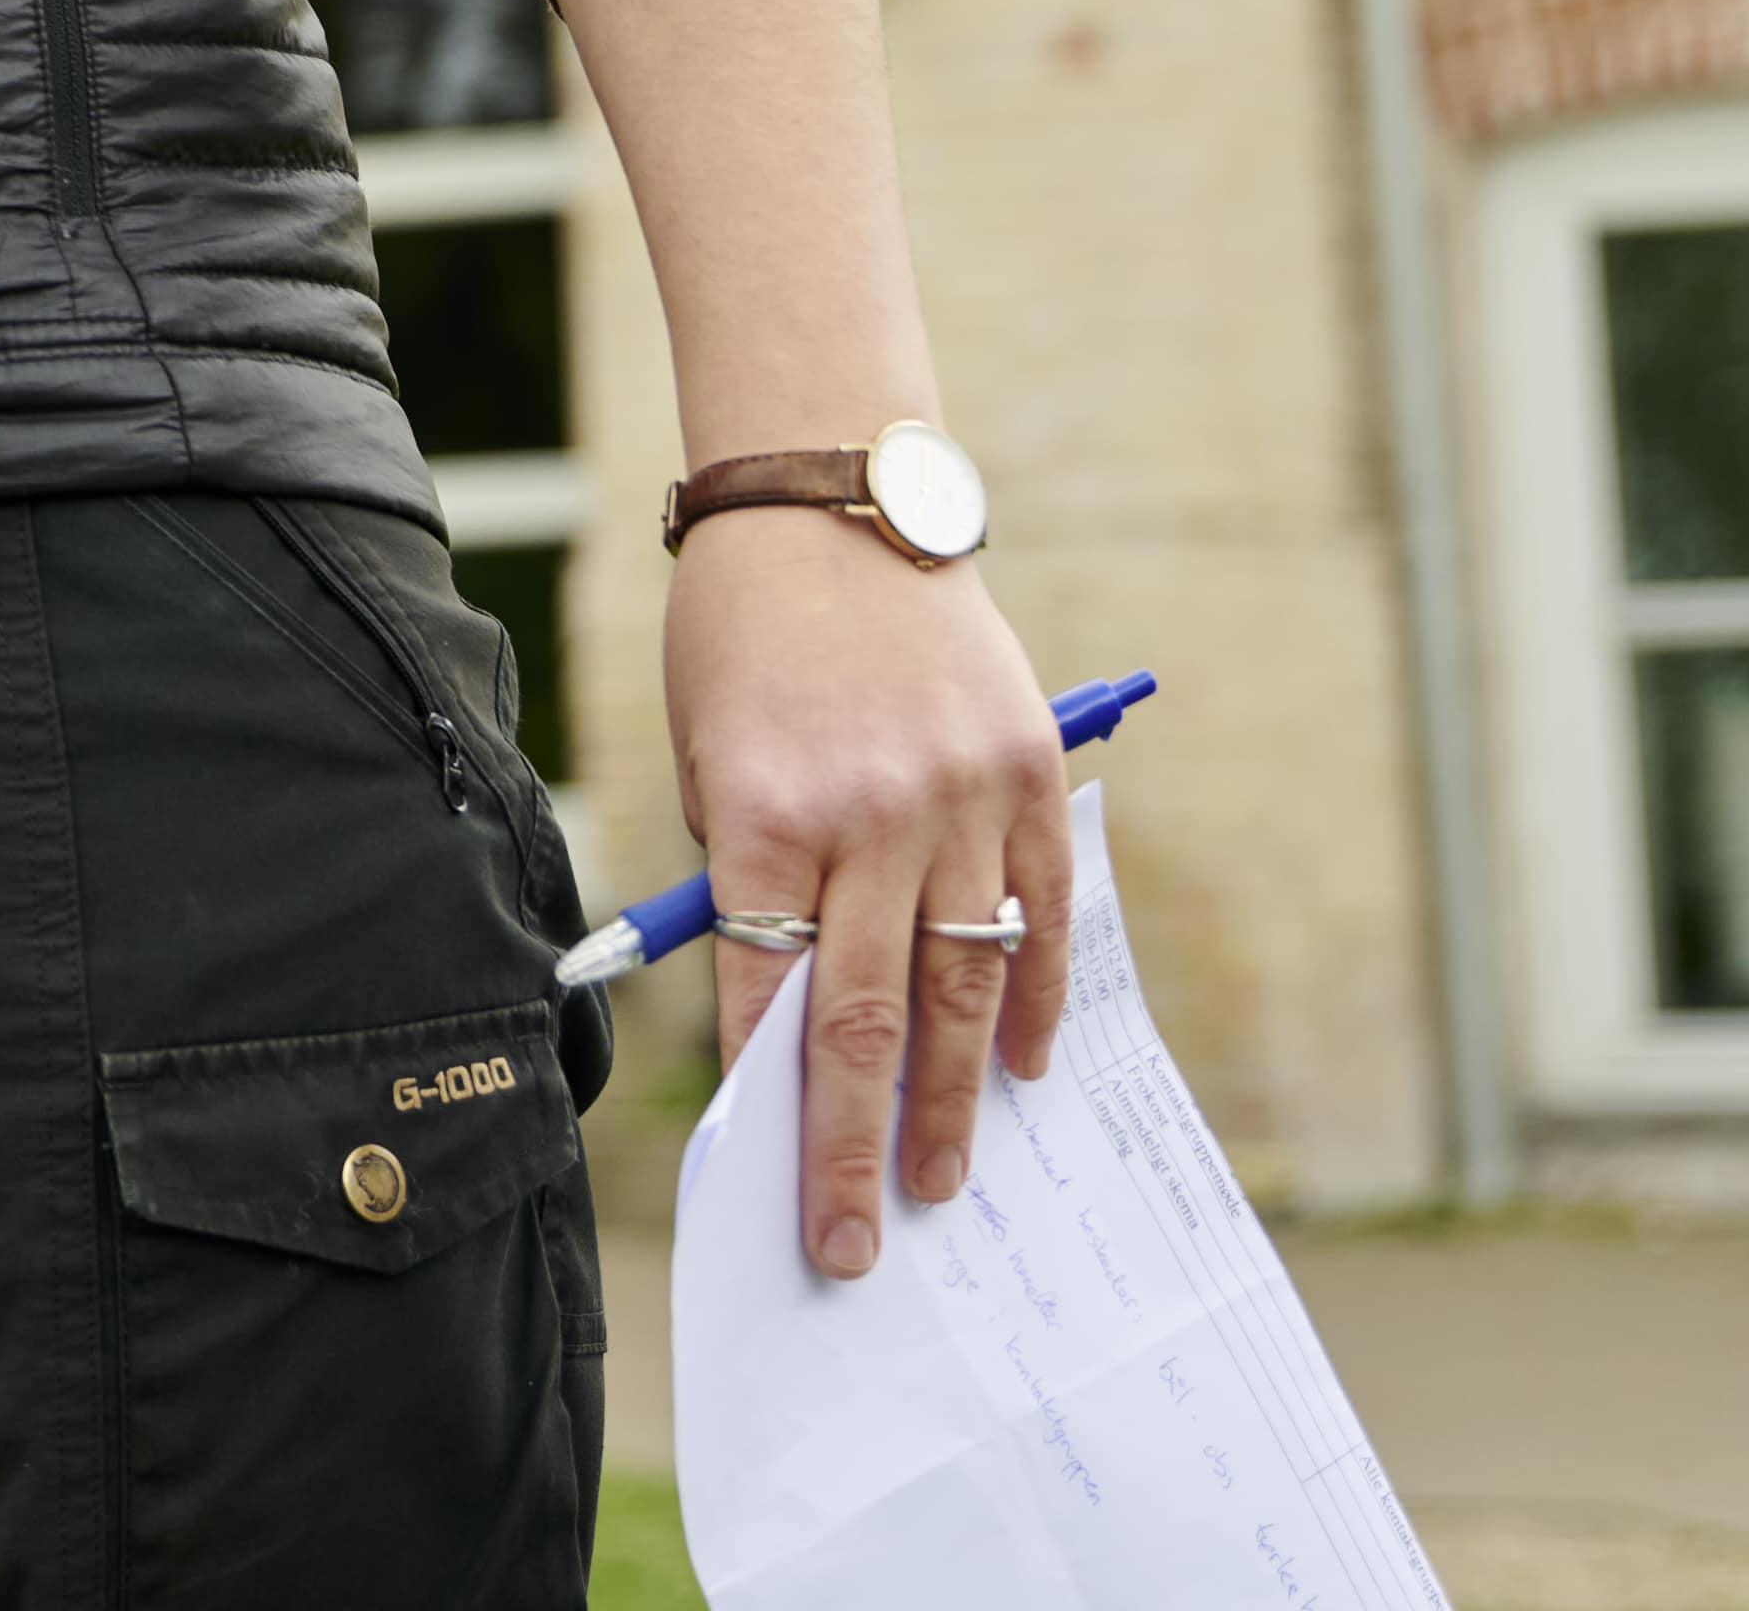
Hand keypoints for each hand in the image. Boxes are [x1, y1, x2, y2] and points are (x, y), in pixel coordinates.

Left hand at [662, 515, 1073, 1280]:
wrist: (833, 504)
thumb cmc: (743, 641)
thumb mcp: (707, 757)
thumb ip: (748, 881)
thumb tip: (777, 1024)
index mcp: (764, 809)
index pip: (767, 992)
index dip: (772, 1103)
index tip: (777, 1194)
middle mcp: (868, 812)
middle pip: (863, 1017)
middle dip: (854, 1146)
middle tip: (853, 1244)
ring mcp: (960, 795)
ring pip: (962, 983)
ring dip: (951, 1096)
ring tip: (938, 1182)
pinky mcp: (1029, 773)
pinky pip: (1041, 911)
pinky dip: (1034, 995)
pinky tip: (1022, 1065)